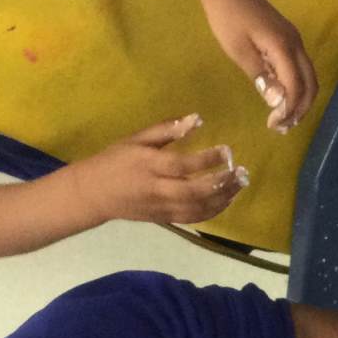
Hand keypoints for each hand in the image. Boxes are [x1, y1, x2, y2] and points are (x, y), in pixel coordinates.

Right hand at [68, 116, 245, 226]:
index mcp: (149, 165)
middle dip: (221, 183)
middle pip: (194, 191)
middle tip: (241, 172)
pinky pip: (193, 218)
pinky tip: (226, 199)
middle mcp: (157, 189)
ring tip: (239, 184)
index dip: (207, 160)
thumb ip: (167, 130)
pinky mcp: (165, 219)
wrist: (95, 194)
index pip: (182, 165)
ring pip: (197, 208)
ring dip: (222, 198)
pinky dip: (213, 211)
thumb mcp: (137, 139)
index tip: (227, 150)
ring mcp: (162, 207)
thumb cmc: (116, 160)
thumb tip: (196, 119)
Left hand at [201, 0, 318, 129]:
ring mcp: (295, 40)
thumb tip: (279, 102)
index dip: (288, 109)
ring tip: (284, 117)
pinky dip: (298, 87)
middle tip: (283, 127)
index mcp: (283, 47)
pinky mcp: (289, 39)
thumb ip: (260, 77)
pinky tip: (283, 97)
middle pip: (311, 84)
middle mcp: (296, 44)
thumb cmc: (227, 18)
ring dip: (301, 100)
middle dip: (301, 108)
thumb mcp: (239, 51)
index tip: (274, 125)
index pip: (296, 86)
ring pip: (309, 77)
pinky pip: (301, 68)